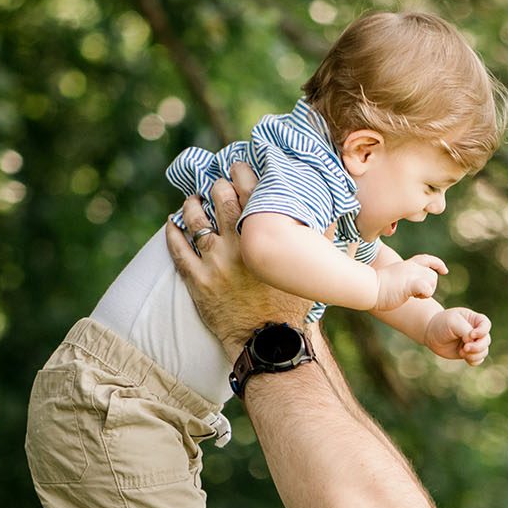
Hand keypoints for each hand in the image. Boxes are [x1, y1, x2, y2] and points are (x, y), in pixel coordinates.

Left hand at [164, 167, 312, 349]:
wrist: (269, 341)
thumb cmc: (294, 305)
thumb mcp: (313, 268)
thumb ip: (323, 236)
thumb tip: (335, 210)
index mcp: (264, 238)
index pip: (250, 192)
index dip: (243, 174)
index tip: (239, 166)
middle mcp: (237, 245)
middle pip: (220, 200)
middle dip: (218, 186)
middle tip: (217, 181)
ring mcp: (214, 263)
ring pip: (195, 221)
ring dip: (192, 205)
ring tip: (193, 200)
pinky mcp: (197, 281)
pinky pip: (177, 249)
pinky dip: (173, 232)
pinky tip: (173, 223)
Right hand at [372, 253, 446, 310]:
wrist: (369, 287)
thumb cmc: (376, 287)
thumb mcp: (393, 278)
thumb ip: (404, 279)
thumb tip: (410, 287)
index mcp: (407, 265)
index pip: (427, 259)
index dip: (438, 264)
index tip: (444, 270)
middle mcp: (411, 267)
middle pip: (433, 275)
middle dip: (429, 286)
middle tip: (416, 294)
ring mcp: (412, 274)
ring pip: (432, 281)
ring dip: (427, 291)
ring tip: (413, 296)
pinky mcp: (411, 284)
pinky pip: (427, 288)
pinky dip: (425, 293)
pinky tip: (415, 297)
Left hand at [424, 307, 491, 365]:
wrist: (431, 334)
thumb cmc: (442, 324)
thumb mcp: (453, 322)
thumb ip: (465, 330)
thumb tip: (473, 342)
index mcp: (475, 319)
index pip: (486, 325)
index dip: (482, 332)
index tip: (471, 335)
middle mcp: (477, 331)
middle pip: (486, 340)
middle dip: (477, 347)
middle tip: (465, 348)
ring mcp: (474, 343)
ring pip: (484, 351)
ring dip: (474, 355)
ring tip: (461, 352)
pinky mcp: (469, 353)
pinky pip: (478, 360)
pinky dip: (473, 360)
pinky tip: (463, 356)